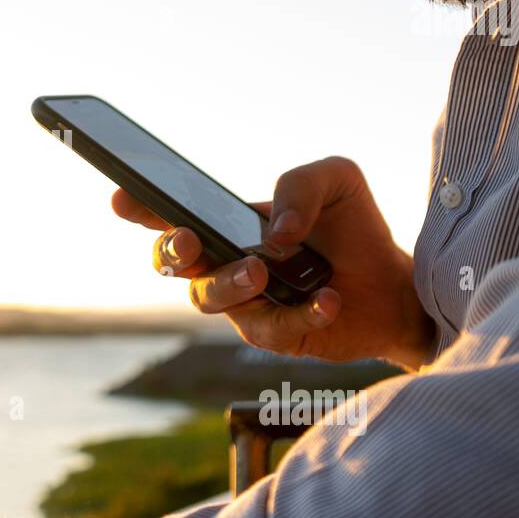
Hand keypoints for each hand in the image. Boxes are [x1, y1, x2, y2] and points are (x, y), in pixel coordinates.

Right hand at [112, 156, 433, 370]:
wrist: (397, 287)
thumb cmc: (354, 229)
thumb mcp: (337, 181)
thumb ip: (300, 185)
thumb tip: (276, 232)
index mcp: (225, 224)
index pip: (170, 213)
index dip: (139, 207)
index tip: (121, 197)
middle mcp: (223, 264)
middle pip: (169, 263)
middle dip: (170, 251)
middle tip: (191, 241)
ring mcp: (242, 303)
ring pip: (205, 299)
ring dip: (227, 283)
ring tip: (262, 271)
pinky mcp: (272, 335)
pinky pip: (268, 329)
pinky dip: (298, 313)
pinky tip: (326, 299)